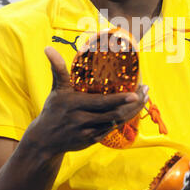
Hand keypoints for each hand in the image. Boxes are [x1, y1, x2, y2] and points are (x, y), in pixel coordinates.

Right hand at [23, 47, 147, 156]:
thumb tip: (48, 48)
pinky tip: (133, 110)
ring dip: (133, 112)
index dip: (120, 99)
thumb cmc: (52, 110)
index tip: (136, 93)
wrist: (45, 141)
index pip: (102, 103)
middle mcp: (83, 120)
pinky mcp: (92, 141)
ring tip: (143, 98)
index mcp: (75, 105)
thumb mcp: (56, 90)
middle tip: (145, 92)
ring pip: (116, 123)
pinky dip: (124, 120)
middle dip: (133, 104)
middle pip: (114, 114)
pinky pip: (112, 130)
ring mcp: (89, 132)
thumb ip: (57, 69)